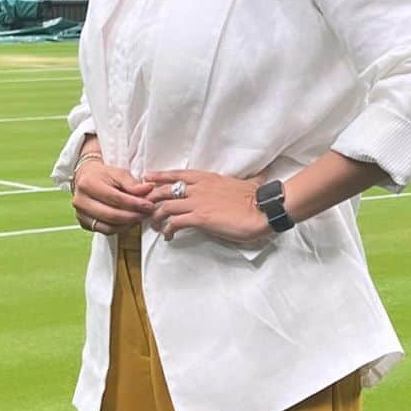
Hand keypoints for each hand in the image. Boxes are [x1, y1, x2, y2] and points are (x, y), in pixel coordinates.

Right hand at [72, 159, 154, 234]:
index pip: (115, 198)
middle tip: (148, 213)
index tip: (149, 205)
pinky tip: (130, 222)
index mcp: (88, 184)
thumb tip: (149, 188)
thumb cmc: (103, 175)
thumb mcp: (118, 173)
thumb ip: (133, 183)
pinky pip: (105, 231)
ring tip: (141, 217)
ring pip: (108, 226)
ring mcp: (80, 214)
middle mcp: (81, 201)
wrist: (86, 178)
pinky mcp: (84, 223)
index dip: (135, 203)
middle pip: (111, 215)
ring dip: (128, 224)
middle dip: (133, 216)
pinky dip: (120, 228)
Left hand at [144, 170, 272, 245]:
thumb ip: (249, 180)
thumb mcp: (248, 184)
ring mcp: (197, 202)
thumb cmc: (257, 198)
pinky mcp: (199, 218)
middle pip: (164, 190)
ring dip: (156, 218)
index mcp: (207, 178)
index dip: (159, 177)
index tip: (147, 179)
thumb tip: (262, 177)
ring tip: (156, 227)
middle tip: (147, 210)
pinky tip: (168, 236)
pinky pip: (174, 223)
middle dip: (151, 200)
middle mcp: (198, 187)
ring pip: (165, 207)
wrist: (263, 209)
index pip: (176, 174)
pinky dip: (167, 230)